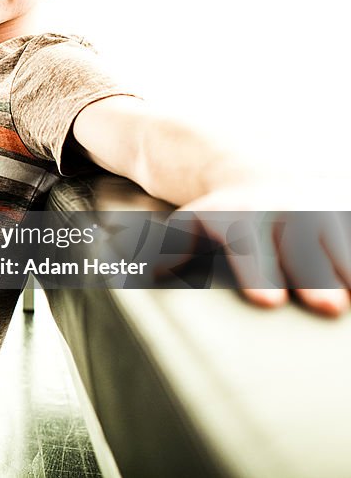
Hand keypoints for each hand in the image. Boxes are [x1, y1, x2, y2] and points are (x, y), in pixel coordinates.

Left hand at [180, 181, 350, 316]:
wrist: (253, 174)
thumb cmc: (221, 217)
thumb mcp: (192, 224)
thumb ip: (173, 247)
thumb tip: (150, 270)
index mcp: (242, 220)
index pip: (250, 250)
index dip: (258, 273)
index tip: (269, 301)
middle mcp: (283, 213)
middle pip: (301, 248)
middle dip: (315, 276)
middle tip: (328, 306)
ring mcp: (317, 211)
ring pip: (337, 240)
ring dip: (346, 265)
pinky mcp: (340, 213)